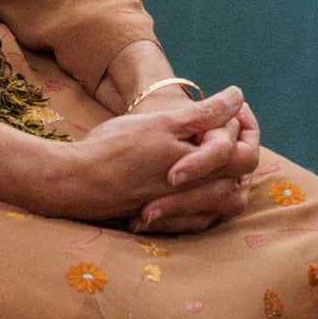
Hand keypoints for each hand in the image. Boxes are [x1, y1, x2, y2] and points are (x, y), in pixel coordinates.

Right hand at [38, 89, 266, 229]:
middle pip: (238, 176)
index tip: (228, 108)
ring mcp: (183, 212)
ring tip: (204, 150)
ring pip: (222, 199)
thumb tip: (237, 96)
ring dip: (220, 176)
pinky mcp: (166, 222)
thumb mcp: (162, 124)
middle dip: (234, 149)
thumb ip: (205, 114)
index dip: (240, 126)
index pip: (244, 151)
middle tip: (219, 126)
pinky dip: (201, 198)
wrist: (73, 184)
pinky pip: (199, 216)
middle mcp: (199, 195)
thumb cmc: (115, 149)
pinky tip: (186, 180)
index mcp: (203, 168)